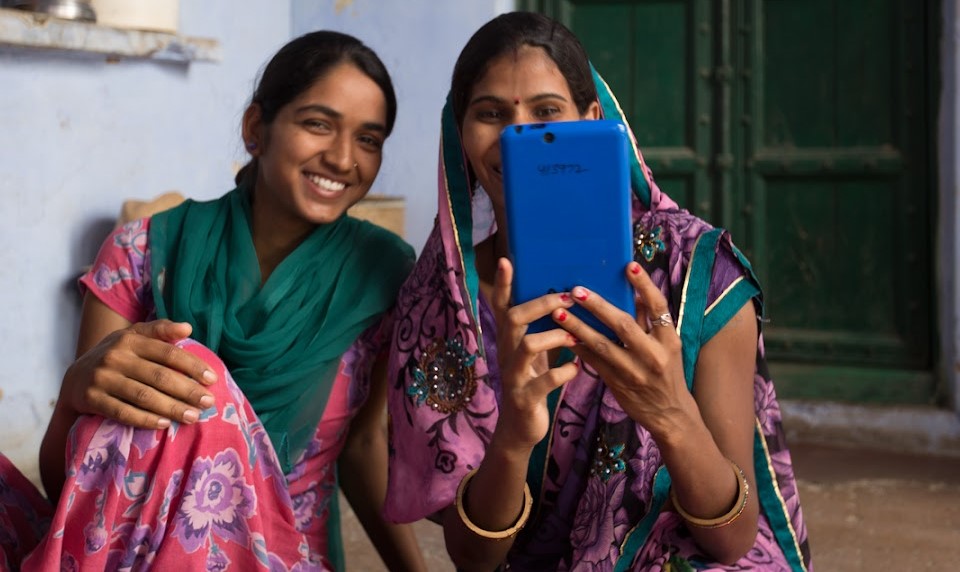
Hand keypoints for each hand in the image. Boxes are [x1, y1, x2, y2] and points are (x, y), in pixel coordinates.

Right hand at [60, 320, 217, 428]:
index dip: (192, 365)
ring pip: (144, 396)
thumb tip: (188, 328)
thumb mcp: (133, 337)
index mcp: (130, 339)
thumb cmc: (117, 356)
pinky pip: (123, 412)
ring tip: (193, 417)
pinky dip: (145, 419)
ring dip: (172, 408)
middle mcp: (115, 357)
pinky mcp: (92, 399)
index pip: (168, 352)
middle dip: (187, 390)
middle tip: (209, 403)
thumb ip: (160, 330)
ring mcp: (102, 378)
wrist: (75, 378)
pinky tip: (165, 424)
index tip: (212, 379)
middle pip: (159, 376)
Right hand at [489, 258, 578, 449]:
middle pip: (514, 318)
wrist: (521, 428)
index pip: (502, 306)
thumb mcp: (535, 353)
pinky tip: (576, 369)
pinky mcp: (525, 399)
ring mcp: (513, 376)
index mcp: (510, 340)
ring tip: (574, 336)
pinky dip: (563, 373)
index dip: (503, 284)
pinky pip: (543, 383)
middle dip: (541, 305)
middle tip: (567, 298)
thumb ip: (544, 329)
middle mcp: (506, 353)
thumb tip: (566, 297)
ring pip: (527, 346)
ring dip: (554, 336)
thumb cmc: (534, 382)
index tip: (507, 260)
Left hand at [552, 261, 693, 435]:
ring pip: (602, 344)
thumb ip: (649, 320)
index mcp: (669, 339)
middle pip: (623, 324)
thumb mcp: (667, 345)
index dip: (644, 285)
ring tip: (558, 313)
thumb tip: (634, 291)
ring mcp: (634, 371)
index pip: (658, 306)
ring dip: (578, 327)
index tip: (629, 265)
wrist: (669, 414)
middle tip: (576, 290)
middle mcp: (653, 354)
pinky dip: (578, 347)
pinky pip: (593, 362)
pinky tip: (562, 336)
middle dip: (598, 305)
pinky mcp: (617, 383)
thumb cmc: (666, 372)